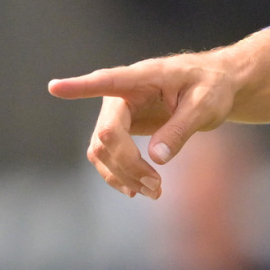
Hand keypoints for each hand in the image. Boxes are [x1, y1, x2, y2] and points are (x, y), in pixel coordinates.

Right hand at [49, 28, 269, 198]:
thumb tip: (156, 159)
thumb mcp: (206, 105)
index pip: (108, 82)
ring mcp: (117, 112)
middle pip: (108, 133)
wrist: (215, 86)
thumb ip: (181, 129)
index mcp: (144, 77)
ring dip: (122, 174)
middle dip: (127, 164)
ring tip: (154, 192)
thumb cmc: (212, 87)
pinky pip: (106, 155)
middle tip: (157, 188)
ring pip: (102, 149)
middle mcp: (122, 94)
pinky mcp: (120, 128)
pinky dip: (117, 174)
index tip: (54, 87)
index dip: (80, 87)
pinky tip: (134, 190)